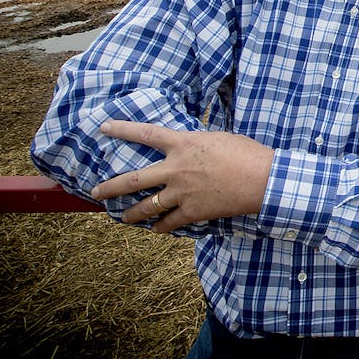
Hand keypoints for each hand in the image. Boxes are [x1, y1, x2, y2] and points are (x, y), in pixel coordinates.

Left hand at [89, 119, 274, 233]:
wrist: (262, 179)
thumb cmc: (247, 153)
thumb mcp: (219, 138)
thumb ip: (198, 143)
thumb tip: (190, 146)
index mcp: (184, 144)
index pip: (146, 134)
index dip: (122, 129)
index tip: (103, 128)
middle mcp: (176, 168)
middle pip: (134, 179)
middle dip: (111, 186)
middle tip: (95, 191)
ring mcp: (182, 192)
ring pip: (147, 206)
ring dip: (131, 214)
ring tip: (122, 218)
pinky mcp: (193, 211)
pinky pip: (169, 223)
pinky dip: (161, 228)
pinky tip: (155, 230)